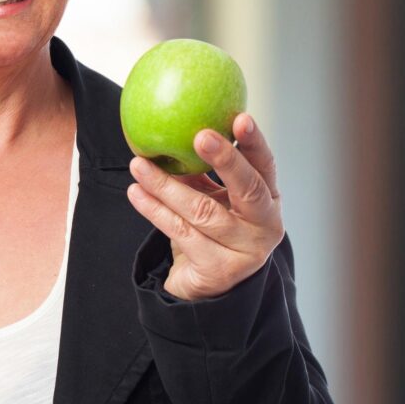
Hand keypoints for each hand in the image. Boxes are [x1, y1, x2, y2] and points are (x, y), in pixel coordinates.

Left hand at [126, 113, 283, 300]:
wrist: (207, 286)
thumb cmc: (211, 229)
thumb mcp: (213, 197)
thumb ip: (201, 170)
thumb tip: (173, 128)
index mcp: (268, 200)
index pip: (265, 166)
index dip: (254, 142)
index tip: (240, 117)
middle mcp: (265, 226)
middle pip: (248, 189)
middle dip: (225, 159)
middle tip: (199, 136)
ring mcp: (244, 252)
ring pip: (203, 211)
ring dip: (166, 185)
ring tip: (139, 165)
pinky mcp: (218, 270)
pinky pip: (180, 232)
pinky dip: (154, 210)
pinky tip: (136, 193)